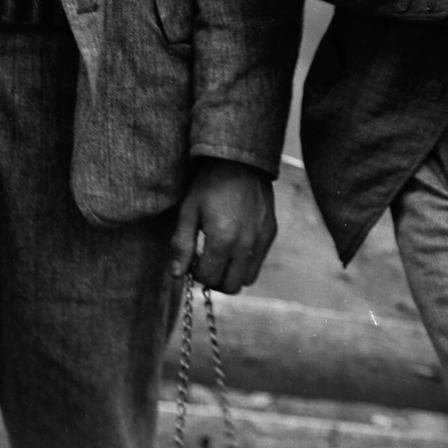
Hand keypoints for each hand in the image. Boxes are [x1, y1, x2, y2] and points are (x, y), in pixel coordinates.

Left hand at [170, 159, 276, 295]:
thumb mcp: (189, 211)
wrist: (240, 160)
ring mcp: (261, 240)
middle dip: (215, 280)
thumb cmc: (209, 184)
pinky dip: (245, 261)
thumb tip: (177, 274)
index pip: (209, 278)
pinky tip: (234, 242)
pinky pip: (258, 261)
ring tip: (221, 255)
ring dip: (232, 274)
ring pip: (248, 279)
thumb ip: (182, 245)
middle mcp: (246, 244)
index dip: (196, 273)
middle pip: (231, 286)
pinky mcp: (270, 233)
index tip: (193, 259)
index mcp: (223, 239)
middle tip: (206, 263)